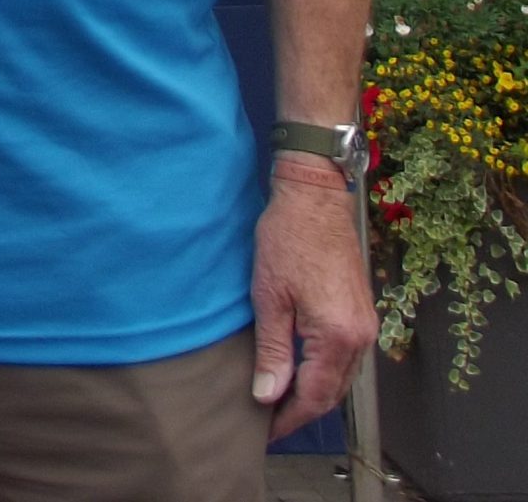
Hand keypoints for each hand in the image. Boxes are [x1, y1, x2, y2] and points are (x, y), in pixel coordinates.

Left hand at [250, 156, 375, 438]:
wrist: (315, 198)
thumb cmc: (287, 239)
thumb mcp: (269, 296)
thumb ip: (272, 350)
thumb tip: (268, 395)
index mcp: (338, 336)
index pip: (315, 396)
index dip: (288, 418)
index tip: (264, 431)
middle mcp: (360, 336)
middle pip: (333, 392)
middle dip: (301, 411)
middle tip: (267, 422)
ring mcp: (365, 325)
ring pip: (342, 377)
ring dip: (314, 393)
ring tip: (279, 402)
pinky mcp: (361, 312)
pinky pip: (346, 358)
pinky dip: (324, 372)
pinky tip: (301, 372)